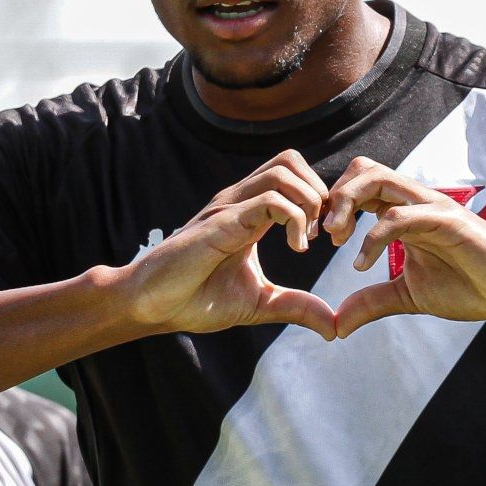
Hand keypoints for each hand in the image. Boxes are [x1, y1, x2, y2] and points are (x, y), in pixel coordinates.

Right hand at [117, 150, 335, 340]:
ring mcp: (231, 207)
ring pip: (283, 170)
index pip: (293, 176)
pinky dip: (295, 218)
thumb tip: (333, 326)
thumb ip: (296, 307)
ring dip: (309, 201)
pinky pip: (269, 199)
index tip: (328, 237)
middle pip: (291, 159)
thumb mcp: (259, 304)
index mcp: (250, 213)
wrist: (152, 306)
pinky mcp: (223, 221)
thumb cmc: (195, 300)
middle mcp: (241, 201)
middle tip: (325, 232)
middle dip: (320, 191)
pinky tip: (297, 247)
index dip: (320, 199)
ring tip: (308, 239)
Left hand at [324, 157, 485, 337]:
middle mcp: (416, 202)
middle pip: (363, 169)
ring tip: (335, 240)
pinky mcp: (448, 222)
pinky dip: (373, 237)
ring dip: (347, 204)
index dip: (331, 205)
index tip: (315, 238)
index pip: (359, 186)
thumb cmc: (470, 287)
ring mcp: (432, 207)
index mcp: (404, 212)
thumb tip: (339, 324)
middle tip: (322, 235)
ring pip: (379, 179)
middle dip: (333, 197)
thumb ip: (373, 302)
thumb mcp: (408, 296)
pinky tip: (360, 264)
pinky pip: (400, 217)